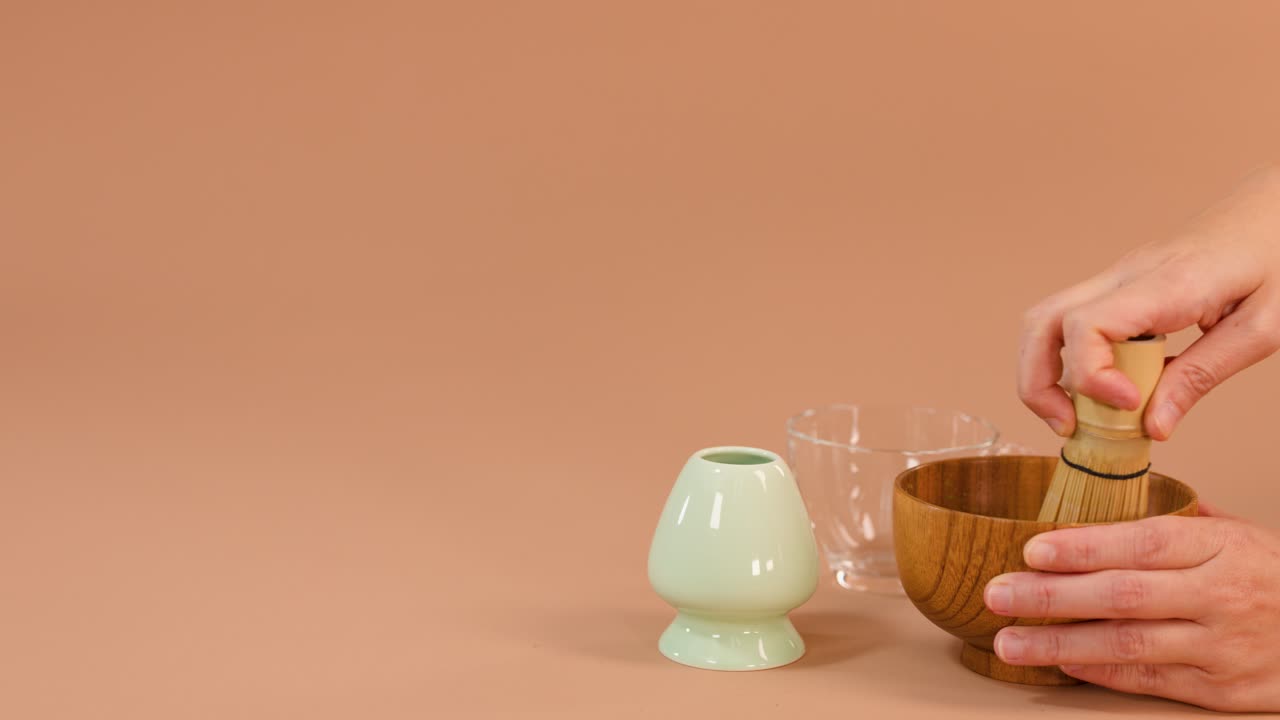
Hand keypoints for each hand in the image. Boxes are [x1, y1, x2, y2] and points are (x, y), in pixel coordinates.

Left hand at [982, 503, 1279, 711]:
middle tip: (997, 595)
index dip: (1083, 547)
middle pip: (1124, 596)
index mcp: (1219, 547)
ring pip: (1129, 645)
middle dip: (1052, 597)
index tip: (1031, 550)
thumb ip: (1171, 519)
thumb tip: (1102, 497)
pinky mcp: (1222, 690)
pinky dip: (1101, 673)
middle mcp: (1219, 596)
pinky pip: (1150, 680)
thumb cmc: (1273, 577)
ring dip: (1060, 645)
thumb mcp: (1236, 533)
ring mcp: (1221, 647)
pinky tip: (1061, 664)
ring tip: (1009, 642)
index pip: (1142, 543)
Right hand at [1018, 166, 1279, 439]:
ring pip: (1045, 321)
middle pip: (1042, 323)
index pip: (1087, 326)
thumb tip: (1152, 426)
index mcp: (1166, 283)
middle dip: (1038, 382)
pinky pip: (1071, 323)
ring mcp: (1116, 277)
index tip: (1127, 407)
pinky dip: (1071, 361)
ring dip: (1044, 372)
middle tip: (1068, 425)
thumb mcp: (1262, 329)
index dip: (1091, 376)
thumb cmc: (1279, 259)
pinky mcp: (1119, 287)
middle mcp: (1126, 275)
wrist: (1276, 209)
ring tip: (1076, 414)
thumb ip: (1201, 377)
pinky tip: (1104, 388)